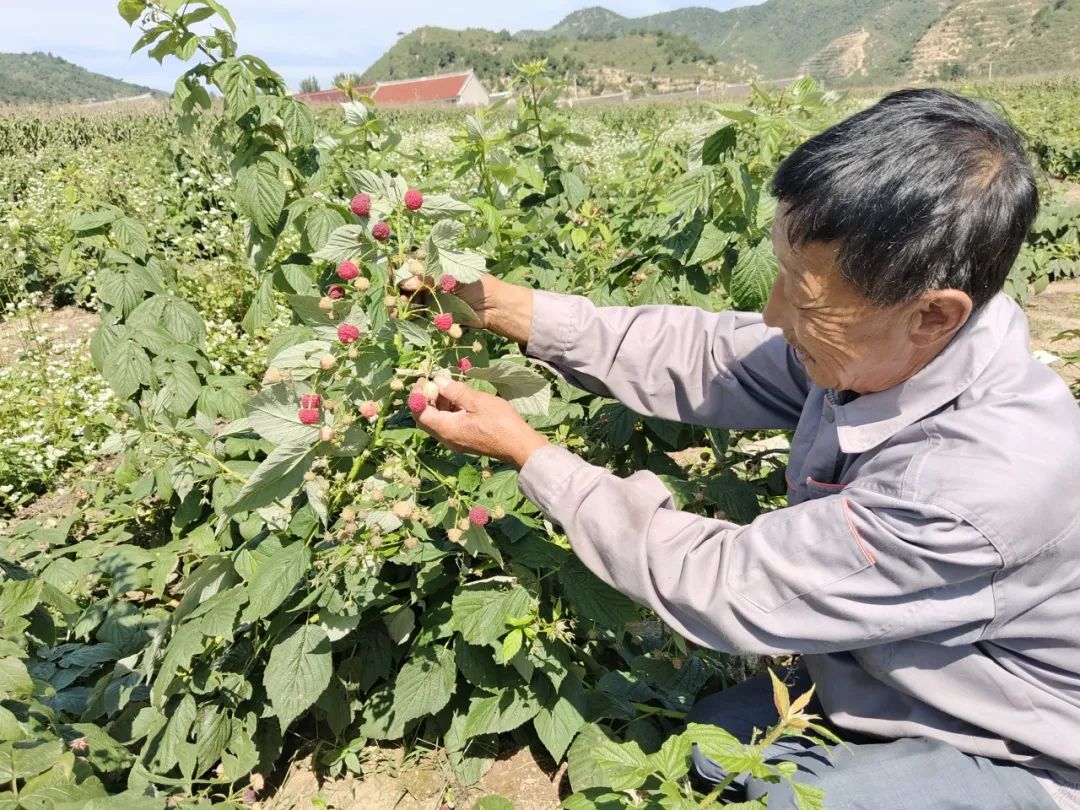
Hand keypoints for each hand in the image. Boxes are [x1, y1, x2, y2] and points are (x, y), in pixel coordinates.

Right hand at [399, 274, 533, 344]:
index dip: (399, 271)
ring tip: (395, 312)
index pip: (411, 266)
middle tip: (390, 299)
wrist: (495, 307)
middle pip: (406, 286)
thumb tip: (407, 282)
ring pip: (410, 302)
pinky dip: (412, 320)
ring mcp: (431, 299)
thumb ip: (431, 278)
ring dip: (401, 307)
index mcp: (434, 267)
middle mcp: (430, 282)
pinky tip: (402, 320)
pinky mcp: (435, 316)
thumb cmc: (477, 284)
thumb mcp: (453, 277)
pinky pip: (420, 318)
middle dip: (396, 292)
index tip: (390, 277)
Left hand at [412, 381, 548, 468]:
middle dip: (426, 399)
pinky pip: (449, 424)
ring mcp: (456, 441)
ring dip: (439, 404)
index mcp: (446, 429)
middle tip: (433, 381)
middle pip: (426, 419)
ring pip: (438, 421)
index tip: (424, 380)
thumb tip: (440, 382)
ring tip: (449, 386)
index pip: (420, 413)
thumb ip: (455, 391)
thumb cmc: (500, 422)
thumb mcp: (478, 401)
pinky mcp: (465, 440)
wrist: (520, 446)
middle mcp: (447, 438)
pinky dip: (449, 411)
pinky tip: (459, 398)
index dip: (417, 396)